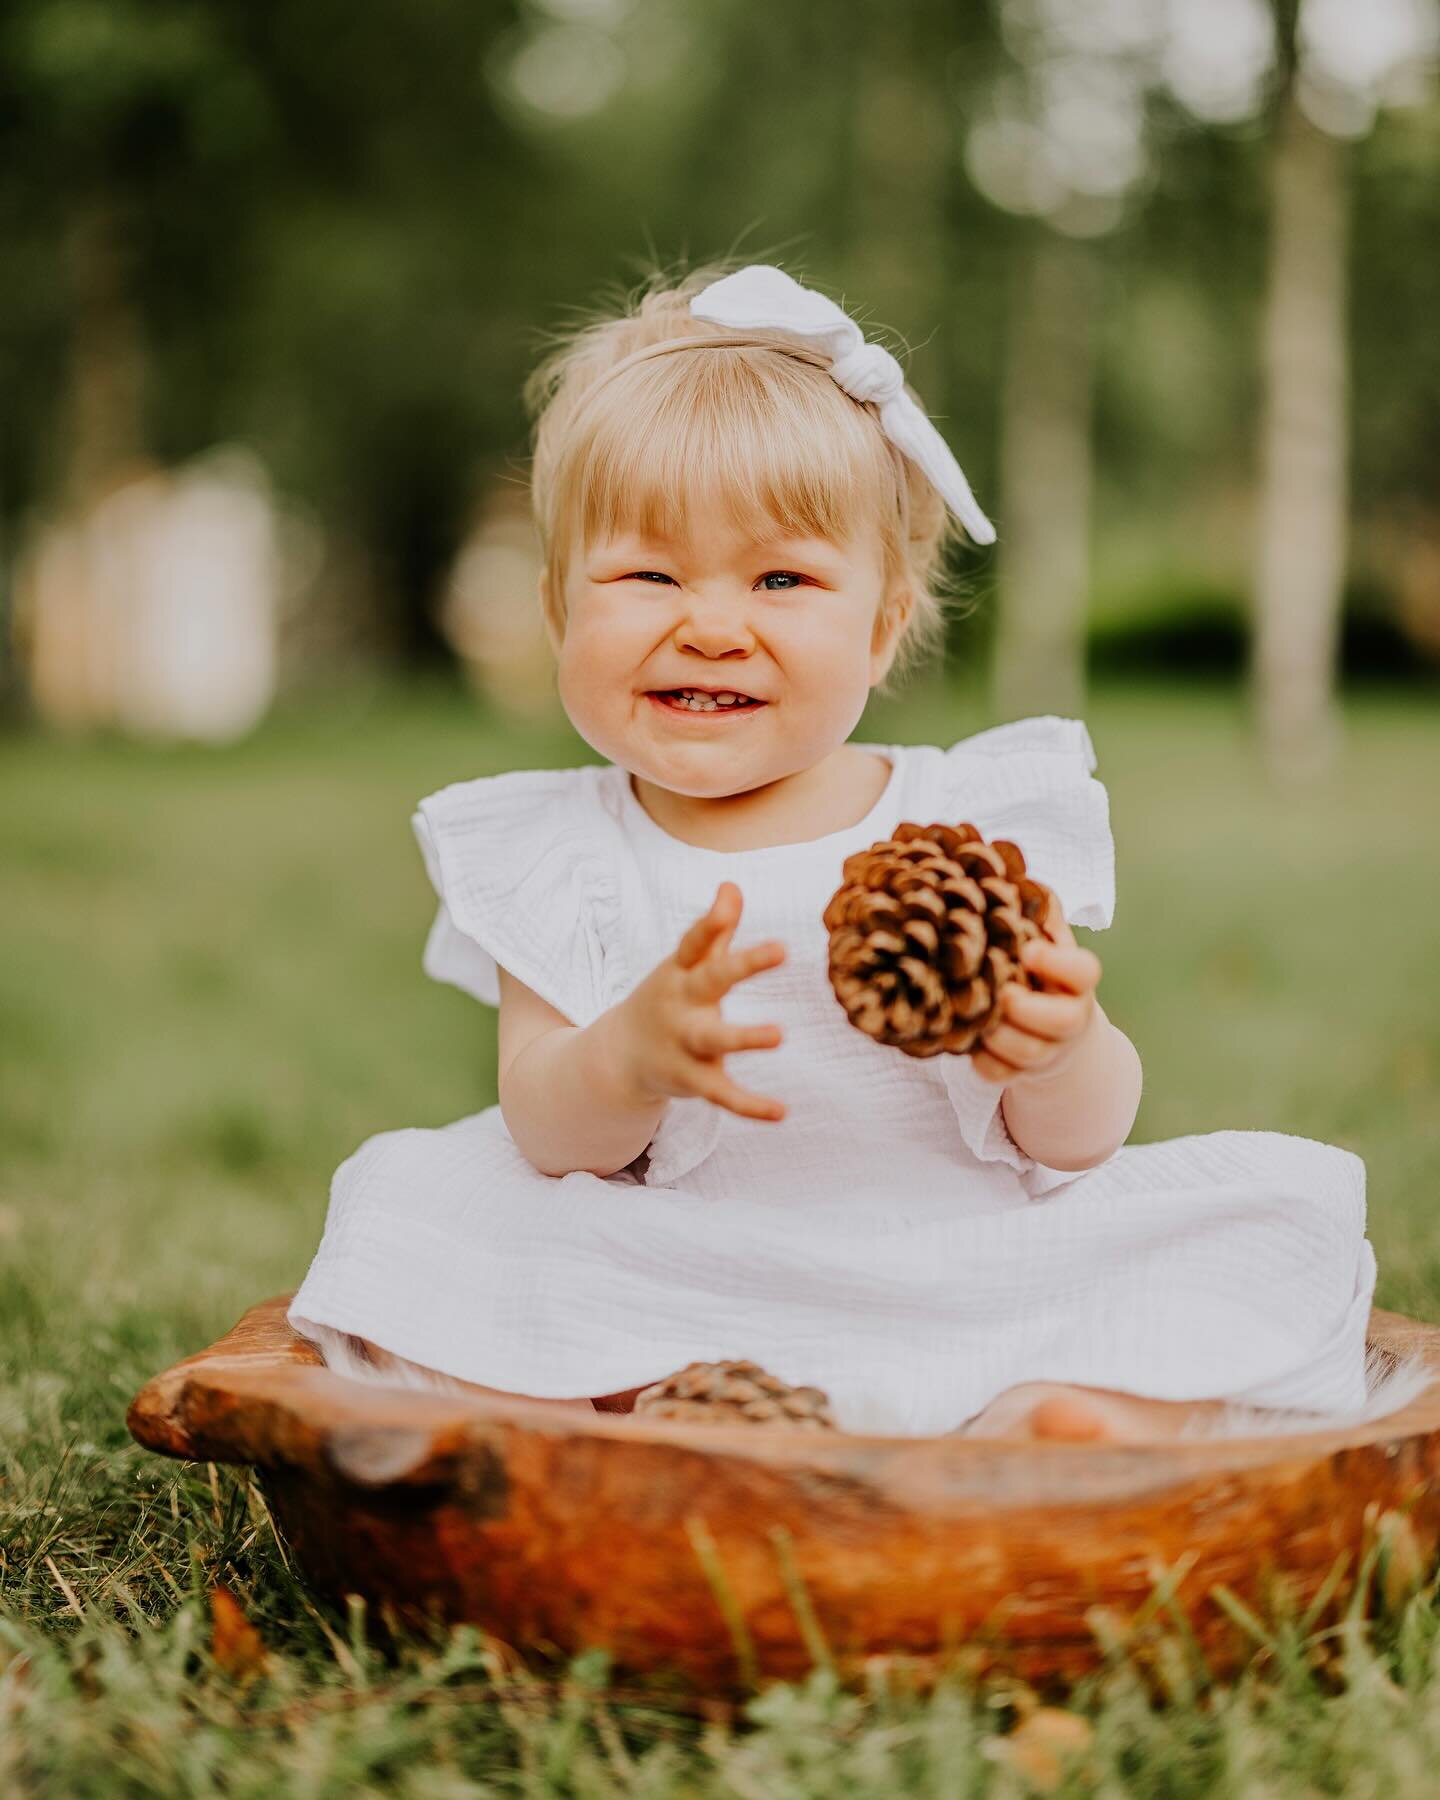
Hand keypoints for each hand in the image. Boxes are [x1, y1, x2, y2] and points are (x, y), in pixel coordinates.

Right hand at [616, 881, 787, 1121]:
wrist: (618, 1058)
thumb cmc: (667, 1000)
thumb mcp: (685, 965)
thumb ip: (714, 930)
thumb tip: (731, 885)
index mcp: (680, 973)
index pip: (694, 942)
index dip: (711, 922)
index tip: (729, 902)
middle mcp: (680, 1005)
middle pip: (710, 981)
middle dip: (741, 964)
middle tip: (781, 947)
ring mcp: (684, 1043)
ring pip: (714, 1040)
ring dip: (744, 1036)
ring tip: (780, 1034)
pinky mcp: (693, 1079)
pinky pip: (722, 1094)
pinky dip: (749, 1106)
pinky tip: (781, 1112)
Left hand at [971, 892, 1102, 1087]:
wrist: (1056, 1037)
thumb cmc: (1040, 975)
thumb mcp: (1044, 941)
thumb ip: (1034, 911)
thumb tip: (1006, 867)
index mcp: (1076, 981)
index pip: (1085, 971)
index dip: (1058, 962)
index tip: (1029, 949)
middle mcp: (1069, 1019)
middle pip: (1062, 1021)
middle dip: (1028, 1009)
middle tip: (1001, 992)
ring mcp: (1047, 1050)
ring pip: (1027, 1053)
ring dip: (996, 1034)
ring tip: (971, 1010)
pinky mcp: (1022, 1074)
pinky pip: (1000, 1075)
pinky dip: (980, 1061)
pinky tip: (964, 1036)